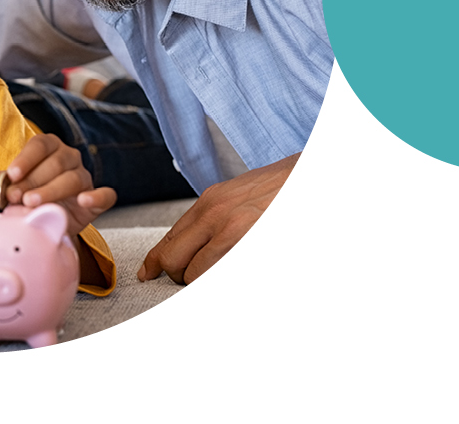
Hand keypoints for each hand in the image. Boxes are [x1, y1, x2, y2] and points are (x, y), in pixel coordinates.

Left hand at [0, 133, 116, 240]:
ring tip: (32, 203)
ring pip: (74, 178)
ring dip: (52, 190)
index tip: (12, 175)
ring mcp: (84, 178)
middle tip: (16, 197)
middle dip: (33, 180)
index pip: (40, 145)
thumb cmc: (18, 200)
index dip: (26, 159)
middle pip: (55, 162)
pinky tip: (84, 201)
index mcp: (47, 148)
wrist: (40, 226)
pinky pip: (105, 195)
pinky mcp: (97, 200)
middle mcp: (68, 159)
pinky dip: (97, 197)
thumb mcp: (0, 192)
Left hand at [138, 153, 298, 283]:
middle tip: (194, 279)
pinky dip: (222, 281)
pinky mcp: (253, 245)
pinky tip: (230, 276)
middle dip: (178, 276)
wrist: (310, 176)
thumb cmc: (277, 188)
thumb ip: (211, 217)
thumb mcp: (235, 194)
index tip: (148, 274)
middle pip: (174, 261)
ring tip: (220, 274)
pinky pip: (222, 276)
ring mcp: (236, 232)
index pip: (170, 238)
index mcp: (209, 202)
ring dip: (203, 282)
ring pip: (197, 275)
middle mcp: (216, 215)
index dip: (155, 261)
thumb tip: (188, 243)